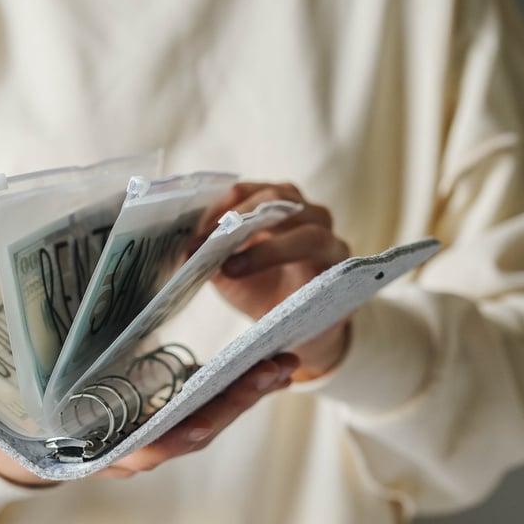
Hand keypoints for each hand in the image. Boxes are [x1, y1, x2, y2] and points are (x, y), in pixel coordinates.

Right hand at [0, 352, 297, 485]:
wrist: (15, 443)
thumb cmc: (13, 416)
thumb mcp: (21, 401)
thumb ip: (36, 384)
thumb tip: (27, 340)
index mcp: (95, 450)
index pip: (149, 447)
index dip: (181, 431)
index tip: (212, 416)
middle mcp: (127, 453)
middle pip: (192, 434)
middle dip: (236, 404)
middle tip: (277, 368)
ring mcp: (145, 441)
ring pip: (202, 423)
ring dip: (242, 396)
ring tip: (279, 364)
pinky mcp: (157, 424)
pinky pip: (198, 412)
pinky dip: (228, 393)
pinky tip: (257, 369)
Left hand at [201, 181, 351, 379]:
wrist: (298, 333)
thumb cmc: (264, 293)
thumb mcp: (229, 271)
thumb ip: (209, 255)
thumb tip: (180, 248)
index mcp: (279, 206)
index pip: (249, 190)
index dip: (220, 205)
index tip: (193, 229)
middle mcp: (309, 215)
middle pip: (280, 197)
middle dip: (240, 217)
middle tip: (208, 242)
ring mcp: (332, 242)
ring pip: (307, 230)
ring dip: (265, 247)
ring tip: (231, 265)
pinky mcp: (344, 273)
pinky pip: (324, 265)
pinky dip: (295, 274)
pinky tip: (274, 284)